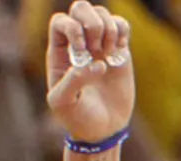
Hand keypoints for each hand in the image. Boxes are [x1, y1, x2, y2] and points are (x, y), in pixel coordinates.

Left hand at [45, 2, 133, 143]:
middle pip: (80, 8)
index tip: (82, 50)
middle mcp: (77, 44)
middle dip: (91, 23)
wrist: (102, 128)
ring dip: (108, 30)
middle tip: (96, 48)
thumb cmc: (77, 117)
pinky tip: (118, 52)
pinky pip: (121, 24)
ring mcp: (98, 44)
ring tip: (107, 54)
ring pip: (102, 13)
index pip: (60, 21)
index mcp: (58, 53)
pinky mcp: (119, 49)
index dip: (73, 28)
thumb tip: (96, 64)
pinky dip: (122, 31)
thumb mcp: (65, 103)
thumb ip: (74, 81)